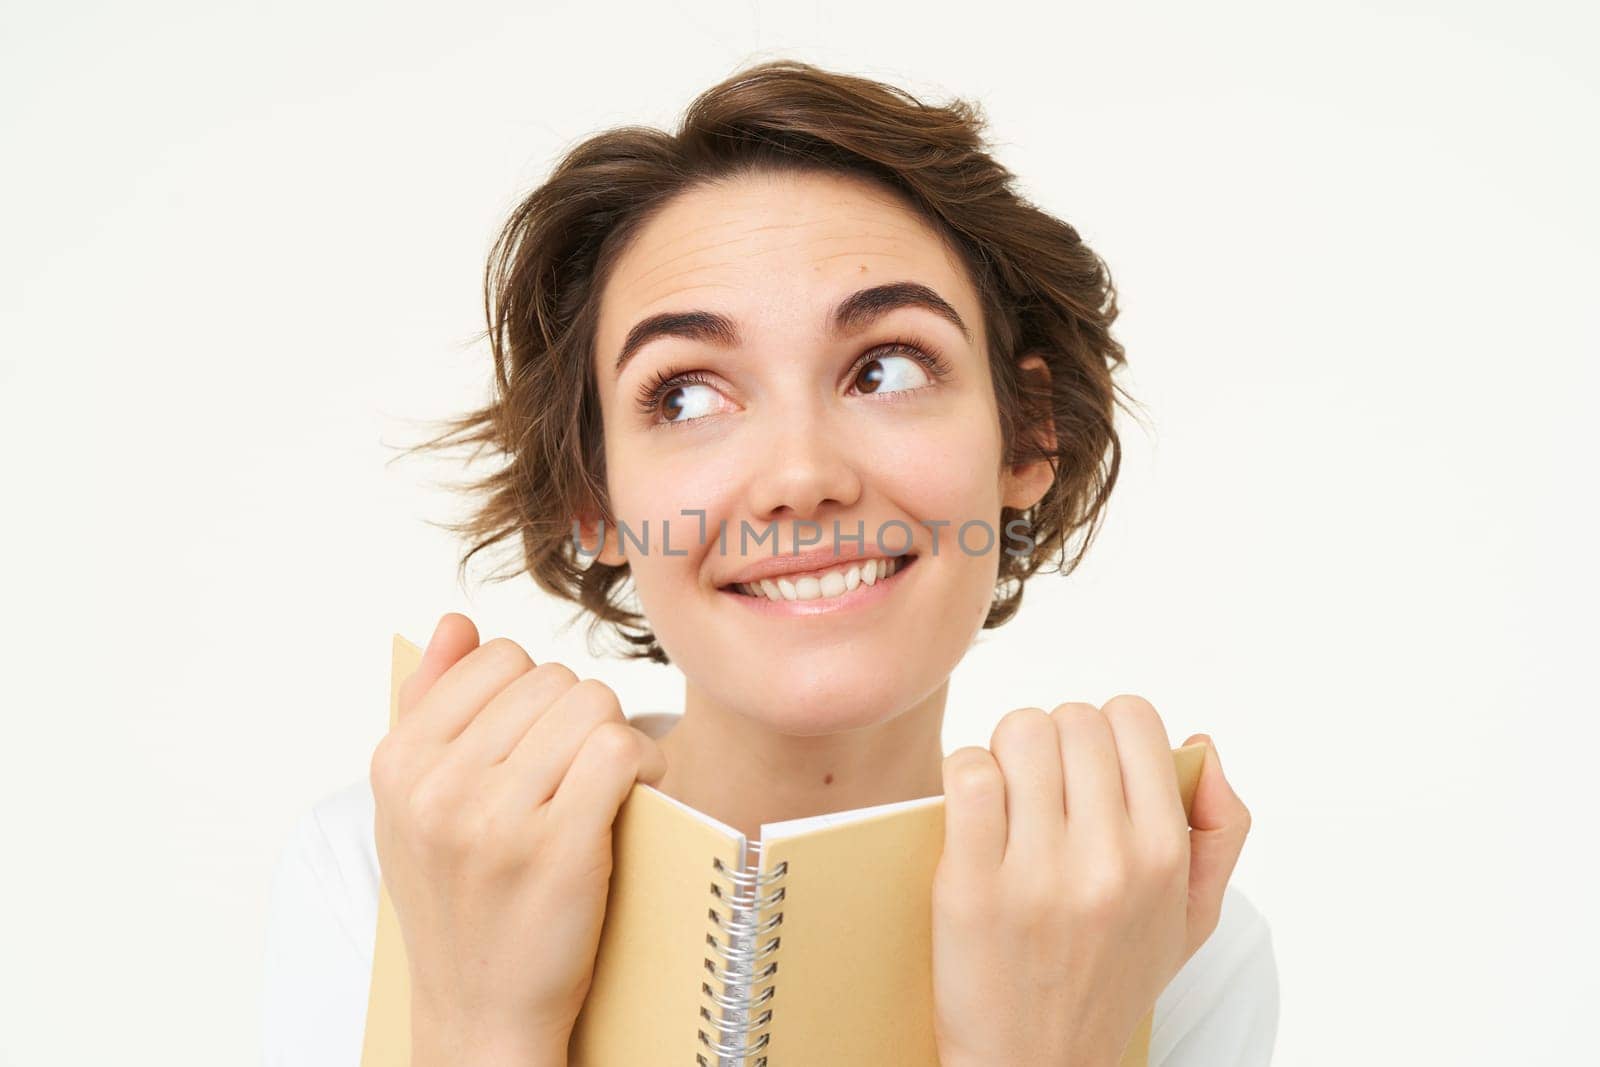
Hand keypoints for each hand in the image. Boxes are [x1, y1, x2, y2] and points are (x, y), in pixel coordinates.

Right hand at [368, 612, 668, 1065]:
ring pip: (593, 706)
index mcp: (399, 763)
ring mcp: (497, 819)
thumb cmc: (457, 900)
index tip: (542, 740)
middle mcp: (438, 786)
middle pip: (554, 680)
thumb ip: (429, 704)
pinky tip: (637, 794)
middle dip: (578, 716)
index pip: (498, 658)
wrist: (479, 1012)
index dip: (536, 693)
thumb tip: (457, 621)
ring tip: (606, 783)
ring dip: (616, 738)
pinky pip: (620, 751)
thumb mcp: (413, 805)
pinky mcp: (559, 849)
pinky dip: (646, 765)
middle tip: (579, 769)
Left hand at [930, 696, 1250, 1065]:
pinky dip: (966, 775)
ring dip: (1005, 753)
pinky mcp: (973, 887)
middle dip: (1052, 739)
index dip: (1105, 729)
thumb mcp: (1191, 919)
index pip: (1134, 718)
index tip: (1087, 766)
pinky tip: (972, 810)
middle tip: (1040, 784)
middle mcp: (1110, 859)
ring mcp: (1041, 873)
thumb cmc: (1107, 984)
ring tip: (1006, 795)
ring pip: (1020, 734)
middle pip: (1072, 719)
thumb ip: (1220, 829)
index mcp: (1164, 855)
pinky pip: (969, 775)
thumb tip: (1203, 745)